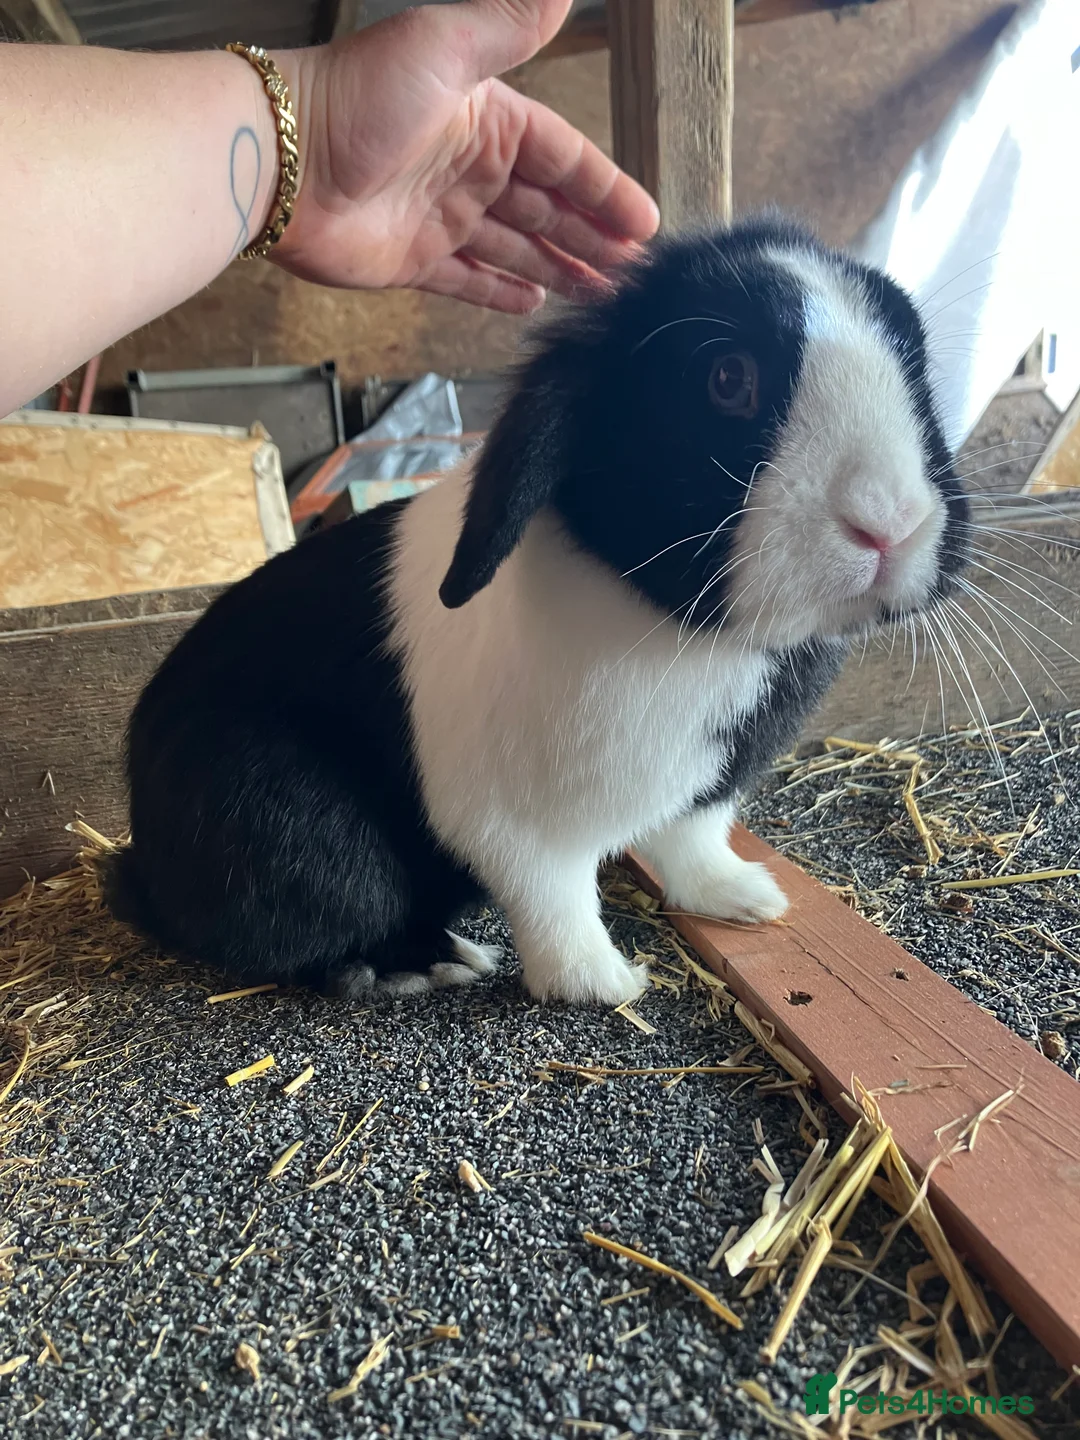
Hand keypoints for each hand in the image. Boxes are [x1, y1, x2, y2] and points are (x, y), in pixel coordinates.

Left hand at [272, 0, 659, 313]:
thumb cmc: (359, 97)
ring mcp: (442, 217)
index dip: (605, 190)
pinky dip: (502, 293)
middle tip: (633, 272)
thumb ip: (510, 24)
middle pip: (546, 209)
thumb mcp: (446, 48)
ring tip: (601, 294)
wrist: (283, 160)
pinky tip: (537, 304)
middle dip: (590, 237)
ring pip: (517, 248)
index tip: (644, 223)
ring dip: (559, 267)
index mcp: (487, 118)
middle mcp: (469, 169)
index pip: (563, 157)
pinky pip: (469, 280)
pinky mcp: (413, 261)